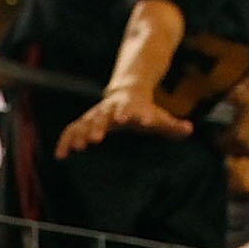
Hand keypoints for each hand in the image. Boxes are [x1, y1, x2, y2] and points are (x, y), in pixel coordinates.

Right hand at [57, 87, 189, 157]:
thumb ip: (173, 125)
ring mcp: (96, 114)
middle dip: (98, 126)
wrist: (128, 91)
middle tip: (96, 138)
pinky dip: (65, 141)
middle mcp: (110, 110)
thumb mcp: (160, 116)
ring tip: (75, 149)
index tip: (132, 119)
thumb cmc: (144, 110)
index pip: (131, 110)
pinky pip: (72, 130)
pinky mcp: (86, 121)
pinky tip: (60, 156)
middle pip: (103, 116)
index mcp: (129, 108)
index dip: (132, 114)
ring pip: (84, 122)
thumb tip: (188, 129)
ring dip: (79, 134)